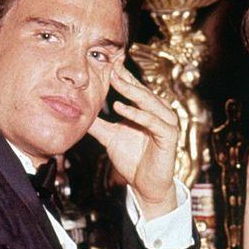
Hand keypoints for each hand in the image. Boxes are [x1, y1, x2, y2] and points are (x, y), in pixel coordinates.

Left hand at [87, 64, 177, 218]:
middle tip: (112, 67)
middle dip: (127, 79)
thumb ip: (98, 124)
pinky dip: (138, 114)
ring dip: (133, 92)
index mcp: (147, 111)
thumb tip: (79, 112)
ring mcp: (166, 124)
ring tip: (116, 82)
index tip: (109, 63)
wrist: (144, 185)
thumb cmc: (132, 160)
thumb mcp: (110, 137)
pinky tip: (121, 108)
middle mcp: (159, 113)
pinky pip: (154, 122)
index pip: (135, 88)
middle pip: (143, 92)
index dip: (123, 76)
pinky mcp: (169, 137)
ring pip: (150, 103)